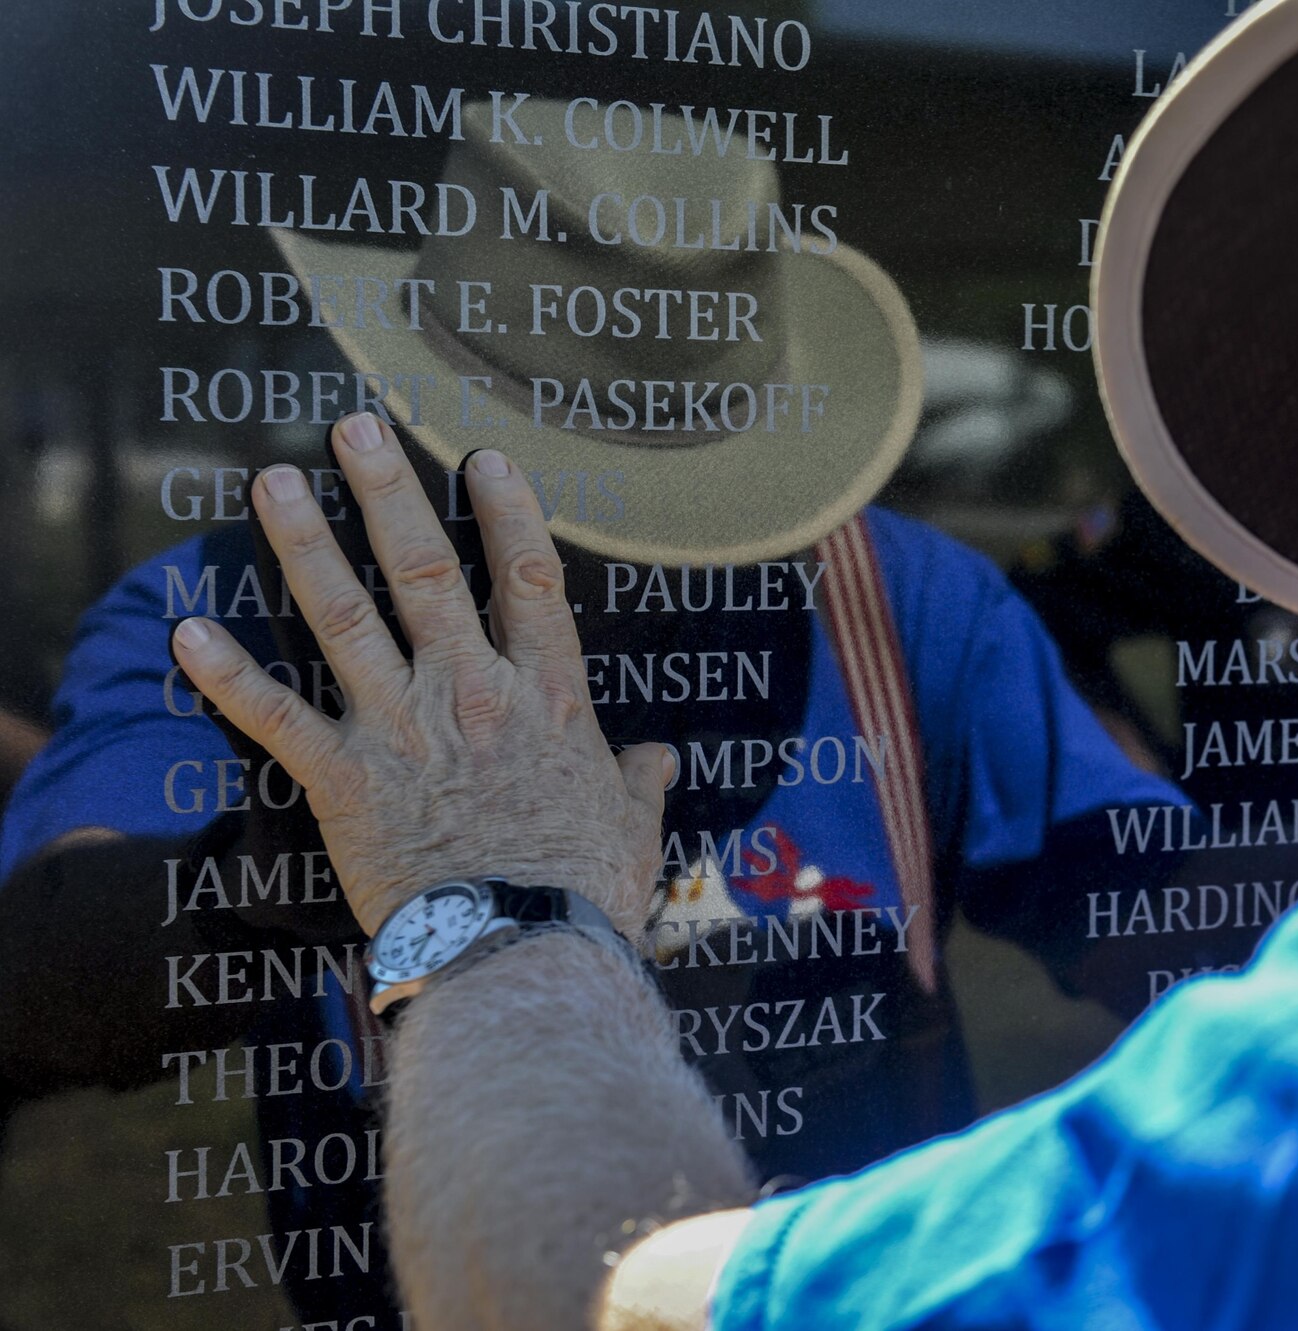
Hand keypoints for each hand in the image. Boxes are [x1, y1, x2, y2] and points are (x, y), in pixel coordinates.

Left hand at [169, 413, 670, 937]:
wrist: (520, 950)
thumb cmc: (583, 892)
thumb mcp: (633, 826)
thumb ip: (641, 782)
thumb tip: (662, 761)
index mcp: (548, 698)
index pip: (531, 582)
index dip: (508, 513)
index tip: (483, 460)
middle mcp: (475, 694)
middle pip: (426, 573)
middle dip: (389, 492)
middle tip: (356, 428)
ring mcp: (405, 731)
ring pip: (345, 619)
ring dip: (304, 545)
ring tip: (274, 483)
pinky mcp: (347, 780)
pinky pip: (278, 718)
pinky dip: (228, 676)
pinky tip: (188, 630)